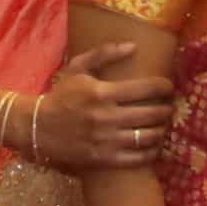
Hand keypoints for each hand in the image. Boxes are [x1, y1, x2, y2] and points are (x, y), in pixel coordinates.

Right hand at [36, 39, 174, 172]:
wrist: (37, 127)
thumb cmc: (61, 95)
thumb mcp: (77, 68)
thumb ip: (104, 54)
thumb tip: (133, 46)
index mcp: (102, 92)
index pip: (146, 88)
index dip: (164, 87)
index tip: (168, 88)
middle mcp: (106, 117)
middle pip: (152, 114)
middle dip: (166, 110)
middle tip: (169, 108)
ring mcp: (106, 140)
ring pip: (148, 137)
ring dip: (161, 131)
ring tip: (162, 126)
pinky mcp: (104, 159)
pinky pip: (138, 158)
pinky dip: (151, 152)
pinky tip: (154, 146)